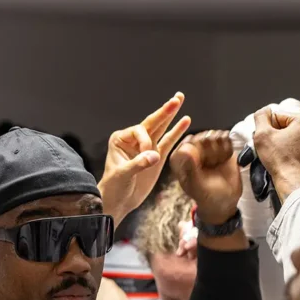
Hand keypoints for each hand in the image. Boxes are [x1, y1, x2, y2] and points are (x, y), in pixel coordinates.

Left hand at [99, 93, 191, 224]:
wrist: (119, 201)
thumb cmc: (114, 187)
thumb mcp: (123, 175)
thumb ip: (138, 164)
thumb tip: (154, 156)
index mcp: (120, 139)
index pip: (139, 131)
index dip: (145, 141)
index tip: (146, 157)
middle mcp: (133, 140)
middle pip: (152, 122)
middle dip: (164, 111)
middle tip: (177, 98)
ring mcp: (146, 147)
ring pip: (161, 128)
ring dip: (171, 115)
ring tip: (180, 100)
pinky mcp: (156, 157)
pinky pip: (168, 141)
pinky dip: (176, 132)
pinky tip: (185, 121)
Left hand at [170, 131, 242, 225]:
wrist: (226, 200)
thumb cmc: (207, 196)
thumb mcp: (197, 186)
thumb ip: (190, 169)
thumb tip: (186, 149)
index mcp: (179, 159)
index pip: (187, 144)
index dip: (199, 153)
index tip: (205, 165)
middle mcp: (191, 150)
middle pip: (202, 138)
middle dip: (211, 152)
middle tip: (213, 165)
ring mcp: (205, 146)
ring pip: (214, 135)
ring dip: (220, 150)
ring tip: (218, 163)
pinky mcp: (219, 144)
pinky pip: (225, 137)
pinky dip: (228, 148)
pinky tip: (225, 158)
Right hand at [252, 107, 299, 201]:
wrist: (292, 183)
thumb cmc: (279, 160)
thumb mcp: (262, 134)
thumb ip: (261, 117)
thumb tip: (264, 112)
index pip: (278, 116)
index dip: (267, 128)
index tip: (267, 141)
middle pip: (285, 125)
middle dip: (275, 134)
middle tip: (271, 148)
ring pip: (291, 135)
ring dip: (281, 141)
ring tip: (277, 154)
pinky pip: (297, 145)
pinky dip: (289, 149)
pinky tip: (284, 158)